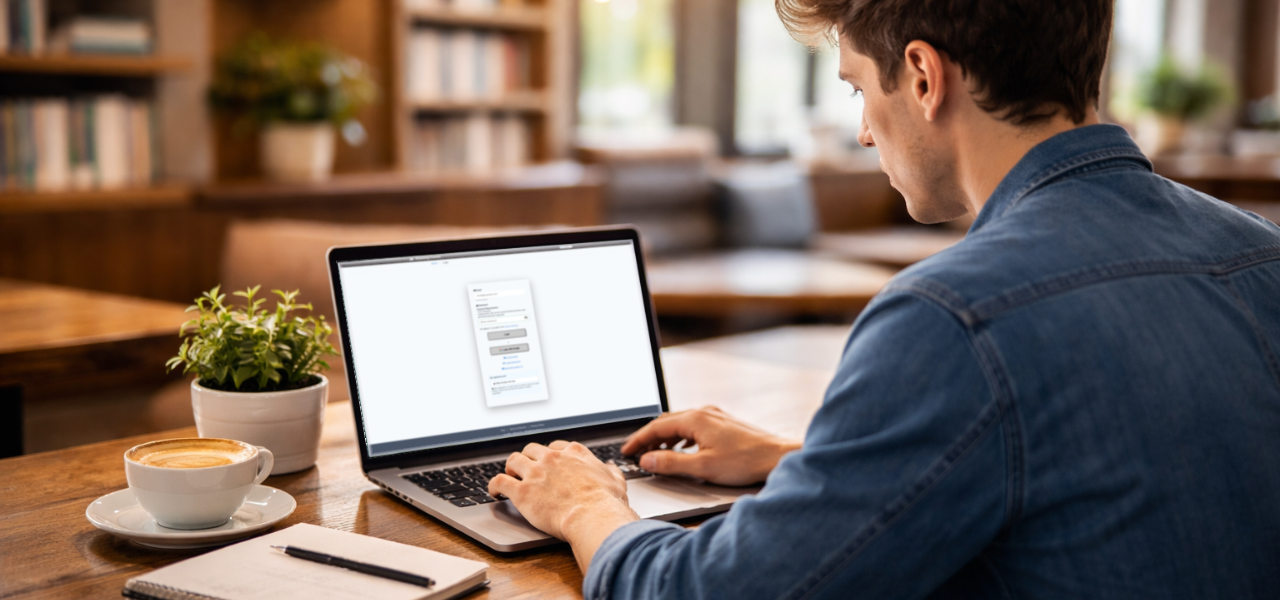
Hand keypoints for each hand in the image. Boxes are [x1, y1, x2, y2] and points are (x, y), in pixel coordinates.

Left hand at [489, 441, 639, 572]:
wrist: (593, 516)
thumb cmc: (606, 502)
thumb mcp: (616, 481)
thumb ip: (611, 472)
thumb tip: (610, 468)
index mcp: (574, 453)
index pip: (555, 446)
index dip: (549, 455)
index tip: (547, 462)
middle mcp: (552, 458)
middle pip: (531, 450)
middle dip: (528, 459)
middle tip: (527, 470)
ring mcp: (535, 473)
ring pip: (513, 460)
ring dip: (511, 468)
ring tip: (510, 477)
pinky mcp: (522, 491)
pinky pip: (500, 481)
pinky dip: (494, 485)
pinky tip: (494, 492)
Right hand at [621, 406, 801, 485]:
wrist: (777, 456)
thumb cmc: (744, 461)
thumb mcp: (702, 467)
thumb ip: (671, 463)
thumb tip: (647, 460)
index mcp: (695, 419)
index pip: (656, 427)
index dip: (638, 440)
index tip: (626, 451)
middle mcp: (704, 412)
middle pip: (666, 422)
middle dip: (648, 437)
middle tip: (635, 452)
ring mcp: (715, 415)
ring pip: (680, 423)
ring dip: (664, 437)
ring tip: (654, 453)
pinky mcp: (724, 423)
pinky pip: (693, 426)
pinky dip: (680, 437)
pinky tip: (682, 449)